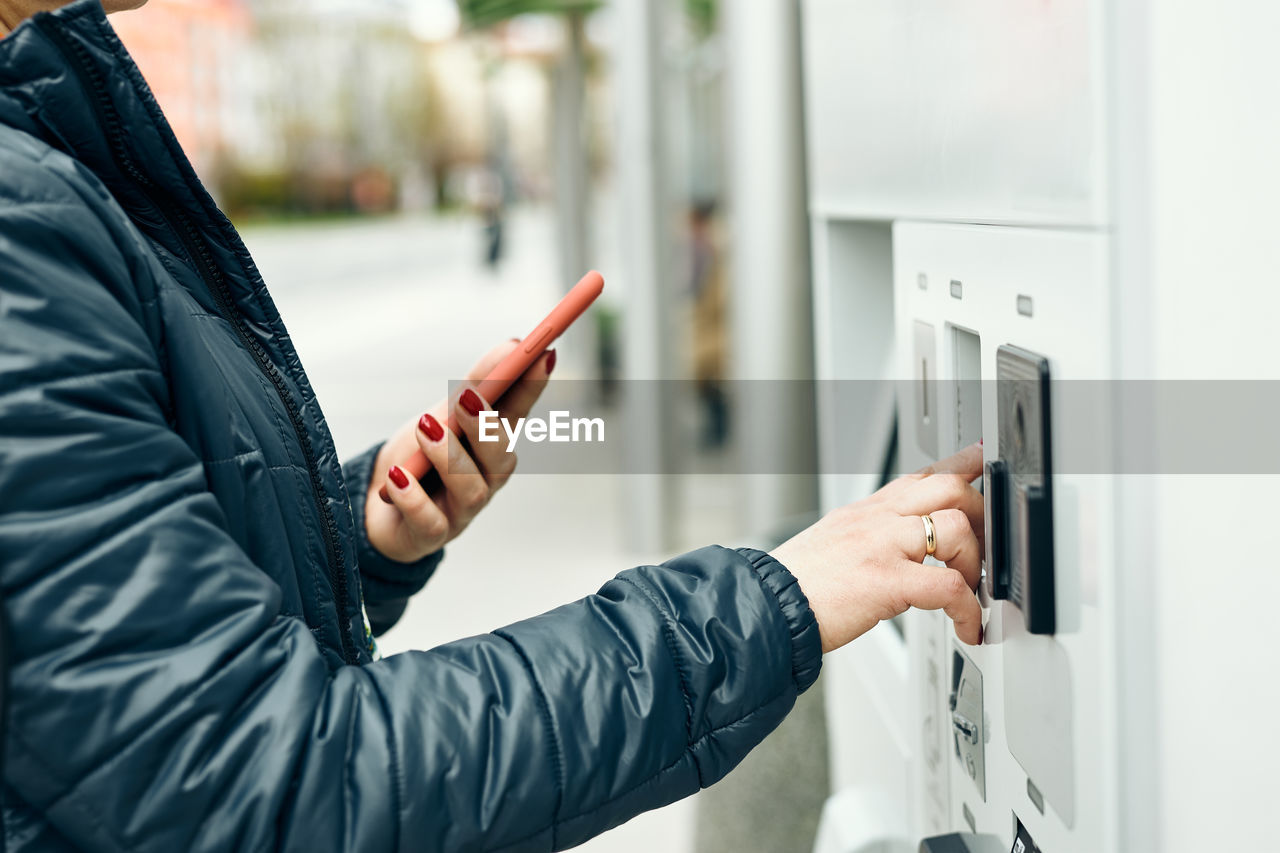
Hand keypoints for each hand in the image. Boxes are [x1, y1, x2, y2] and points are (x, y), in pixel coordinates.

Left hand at [364, 340, 553, 562]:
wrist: (374, 506)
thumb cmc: (420, 459)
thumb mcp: (443, 415)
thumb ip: (477, 384)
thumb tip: (514, 345)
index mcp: (490, 446)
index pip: (517, 413)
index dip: (533, 387)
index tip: (543, 353)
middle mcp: (483, 480)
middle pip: (501, 460)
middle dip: (487, 428)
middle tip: (465, 397)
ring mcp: (459, 510)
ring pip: (470, 490)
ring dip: (449, 456)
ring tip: (424, 428)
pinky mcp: (429, 534)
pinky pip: (430, 521)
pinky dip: (414, 499)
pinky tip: (398, 479)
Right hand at [771, 443, 984, 651]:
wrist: (766, 607)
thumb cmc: (798, 586)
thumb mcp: (834, 544)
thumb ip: (870, 538)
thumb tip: (899, 550)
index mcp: (866, 511)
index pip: (921, 474)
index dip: (960, 466)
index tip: (982, 463)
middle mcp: (876, 519)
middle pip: (949, 488)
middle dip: (979, 517)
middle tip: (983, 549)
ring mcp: (882, 544)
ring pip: (956, 527)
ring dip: (975, 564)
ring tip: (968, 592)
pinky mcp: (886, 579)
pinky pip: (950, 586)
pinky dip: (968, 610)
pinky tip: (965, 626)